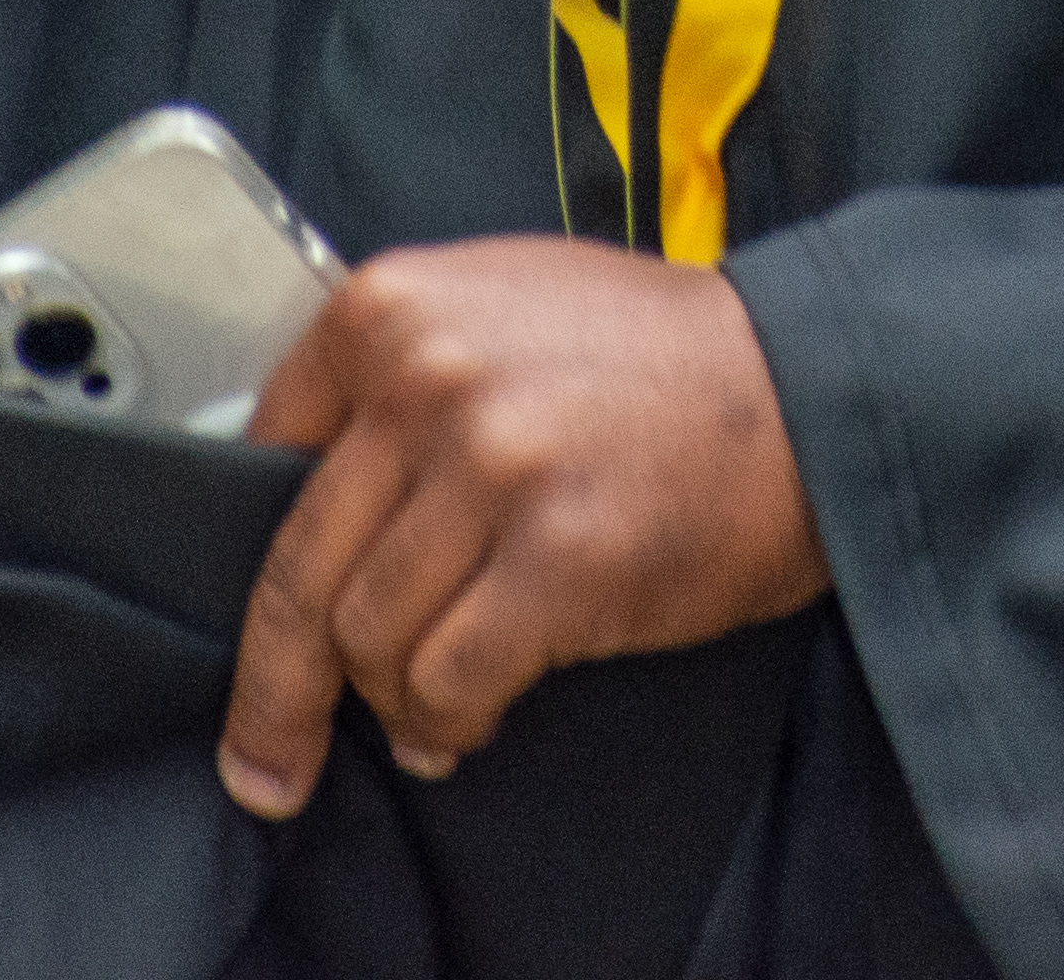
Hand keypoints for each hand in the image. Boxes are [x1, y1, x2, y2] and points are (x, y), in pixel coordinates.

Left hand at [215, 235, 833, 816]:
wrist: (807, 386)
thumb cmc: (656, 356)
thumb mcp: (499, 306)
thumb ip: (397, 374)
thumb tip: (300, 492)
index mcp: (392, 306)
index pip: (262, 458)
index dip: (256, 560)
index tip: (263, 628)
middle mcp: (428, 377)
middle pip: (299, 571)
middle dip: (277, 690)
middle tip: (267, 758)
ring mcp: (492, 467)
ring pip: (367, 638)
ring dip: (392, 698)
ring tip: (431, 708)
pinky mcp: (557, 558)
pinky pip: (447, 682)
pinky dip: (449, 721)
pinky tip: (472, 720)